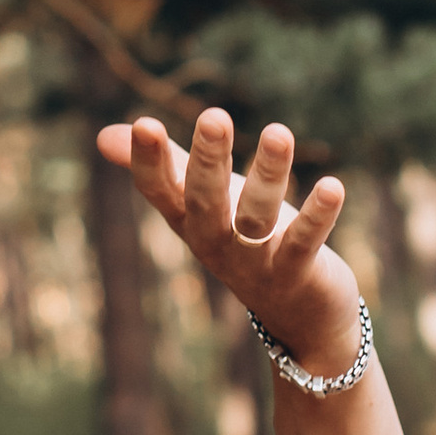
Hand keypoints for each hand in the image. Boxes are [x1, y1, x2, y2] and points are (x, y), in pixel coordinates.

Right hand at [99, 107, 365, 380]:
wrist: (298, 319)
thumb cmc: (244, 243)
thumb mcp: (201, 203)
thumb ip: (165, 168)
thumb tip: (101, 136)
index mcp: (188, 221)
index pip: (161, 190)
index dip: (150, 161)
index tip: (146, 124)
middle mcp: (215, 242)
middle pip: (206, 202)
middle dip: (209, 160)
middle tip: (213, 116)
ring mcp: (254, 262)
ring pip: (258, 218)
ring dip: (269, 175)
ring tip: (278, 131)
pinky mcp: (297, 274)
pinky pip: (304, 243)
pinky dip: (318, 216)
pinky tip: (334, 186)